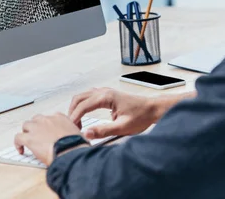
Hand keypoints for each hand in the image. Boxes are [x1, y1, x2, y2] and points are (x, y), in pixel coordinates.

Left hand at [14, 113, 85, 165]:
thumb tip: (79, 139)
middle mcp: (47, 119)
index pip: (52, 117)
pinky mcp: (29, 138)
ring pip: (26, 125)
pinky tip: (20, 150)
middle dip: (37, 127)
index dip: (49, 125)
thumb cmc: (77, 146)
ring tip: (28, 140)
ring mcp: (37, 128)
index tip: (50, 132)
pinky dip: (18, 143)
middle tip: (38, 136)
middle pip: (37, 119)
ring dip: (26, 132)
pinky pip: (18, 137)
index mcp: (60, 117)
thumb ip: (75, 134)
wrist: (70, 151)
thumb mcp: (80, 135)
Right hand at [68, 88, 193, 138]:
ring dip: (76, 108)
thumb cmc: (141, 116)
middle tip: (72, 127)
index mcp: (106, 97)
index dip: (74, 118)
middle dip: (72, 112)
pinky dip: (82, 105)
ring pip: (82, 96)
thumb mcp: (122, 127)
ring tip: (76, 123)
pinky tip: (83, 115)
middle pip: (79, 98)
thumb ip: (103, 131)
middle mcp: (104, 91)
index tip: (72, 129)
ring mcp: (105, 91)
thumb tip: (87, 134)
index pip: (83, 106)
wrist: (152, 109)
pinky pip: (88, 97)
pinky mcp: (107, 95)